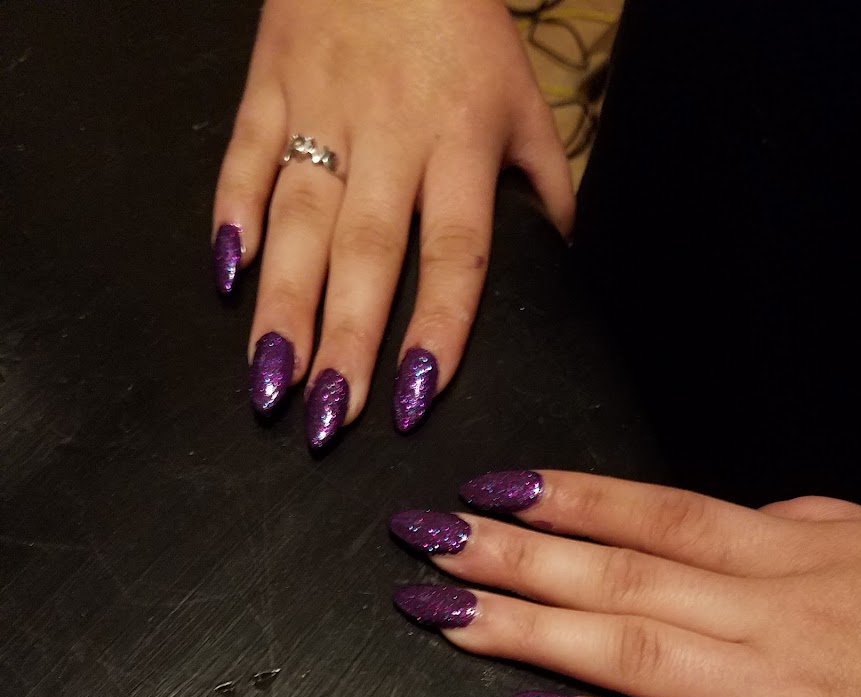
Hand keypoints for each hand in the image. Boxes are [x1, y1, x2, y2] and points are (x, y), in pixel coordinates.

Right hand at [212, 0, 572, 441]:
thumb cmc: (463, 23)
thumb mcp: (524, 98)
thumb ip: (543, 186)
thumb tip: (560, 265)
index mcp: (461, 140)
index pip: (455, 252)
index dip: (438, 326)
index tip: (417, 396)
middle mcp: (391, 131)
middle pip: (367, 251)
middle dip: (346, 341)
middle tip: (330, 419)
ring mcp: (322, 106)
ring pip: (298, 217)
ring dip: (282, 305)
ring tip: (269, 382)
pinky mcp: (268, 82)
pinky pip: (243, 155)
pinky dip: (231, 213)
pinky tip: (226, 278)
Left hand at [389, 472, 860, 696]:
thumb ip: (779, 530)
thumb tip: (700, 526)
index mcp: (792, 551)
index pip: (658, 512)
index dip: (566, 497)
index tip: (487, 486)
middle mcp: (775, 612)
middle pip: (622, 573)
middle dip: (512, 555)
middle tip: (423, 540)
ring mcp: (784, 695)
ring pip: (636, 652)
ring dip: (532, 630)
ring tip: (447, 612)